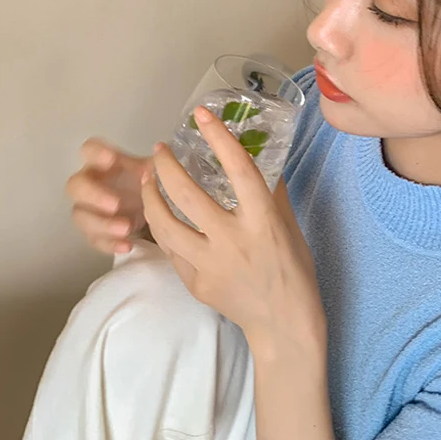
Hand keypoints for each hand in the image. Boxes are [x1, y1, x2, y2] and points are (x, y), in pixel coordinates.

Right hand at [66, 138, 152, 254]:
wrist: (156, 207)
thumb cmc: (150, 182)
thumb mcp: (157, 170)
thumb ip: (159, 165)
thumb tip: (164, 160)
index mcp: (104, 163)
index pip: (89, 150)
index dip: (96, 153)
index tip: (111, 159)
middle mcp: (91, 184)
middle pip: (76, 186)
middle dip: (93, 194)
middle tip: (115, 204)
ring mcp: (90, 210)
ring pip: (81, 216)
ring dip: (102, 224)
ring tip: (126, 228)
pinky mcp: (97, 232)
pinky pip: (94, 240)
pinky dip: (109, 244)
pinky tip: (127, 245)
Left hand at [140, 107, 325, 355]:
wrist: (284, 325)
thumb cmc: (293, 271)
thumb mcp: (288, 225)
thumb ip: (270, 192)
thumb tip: (256, 160)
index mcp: (262, 219)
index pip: (238, 169)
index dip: (218, 137)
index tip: (201, 115)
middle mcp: (233, 238)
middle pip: (187, 194)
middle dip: (166, 166)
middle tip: (161, 150)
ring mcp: (210, 264)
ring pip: (166, 223)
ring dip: (151, 196)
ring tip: (147, 179)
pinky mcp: (196, 283)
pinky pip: (172, 249)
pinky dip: (163, 228)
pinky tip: (160, 215)